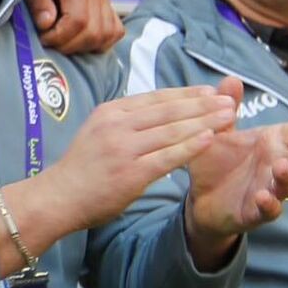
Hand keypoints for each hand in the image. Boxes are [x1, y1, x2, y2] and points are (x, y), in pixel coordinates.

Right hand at [10, 86, 238, 231]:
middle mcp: (117, 125)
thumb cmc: (81, 168)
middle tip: (229, 100)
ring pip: (172, 130)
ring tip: (228, 116)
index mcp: (110, 111)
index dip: (186, 93)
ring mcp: (123, 149)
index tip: (210, 90)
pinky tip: (210, 138)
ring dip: (204, 121)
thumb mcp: (97, 130)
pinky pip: (167, 157)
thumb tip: (159, 111)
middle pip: (168, 110)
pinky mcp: (130, 173)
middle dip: (202, 104)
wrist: (58, 197)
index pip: (156, 98)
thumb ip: (125, 120)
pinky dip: (191, 146)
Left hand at [21, 0, 122, 53]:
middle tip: (50, 41)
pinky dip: (99, 42)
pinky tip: (79, 39)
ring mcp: (106, 0)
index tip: (43, 37)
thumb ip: (39, 2)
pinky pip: (115, 32)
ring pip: (106, 36)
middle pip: (94, 32)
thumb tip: (47, 23)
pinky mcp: (109, 8)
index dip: (60, 36)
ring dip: (83, 46)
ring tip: (63, 40)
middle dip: (69, 44)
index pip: (78, 20)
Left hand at [183, 80, 287, 243]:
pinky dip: (270, 205)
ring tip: (282, 165)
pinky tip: (264, 197)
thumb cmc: (218, 160)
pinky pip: (269, 211)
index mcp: (275, 143)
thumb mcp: (218, 131)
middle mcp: (279, 166)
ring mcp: (270, 190)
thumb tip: (231, 79)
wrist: (199, 197)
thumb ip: (226, 108)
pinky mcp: (255, 212)